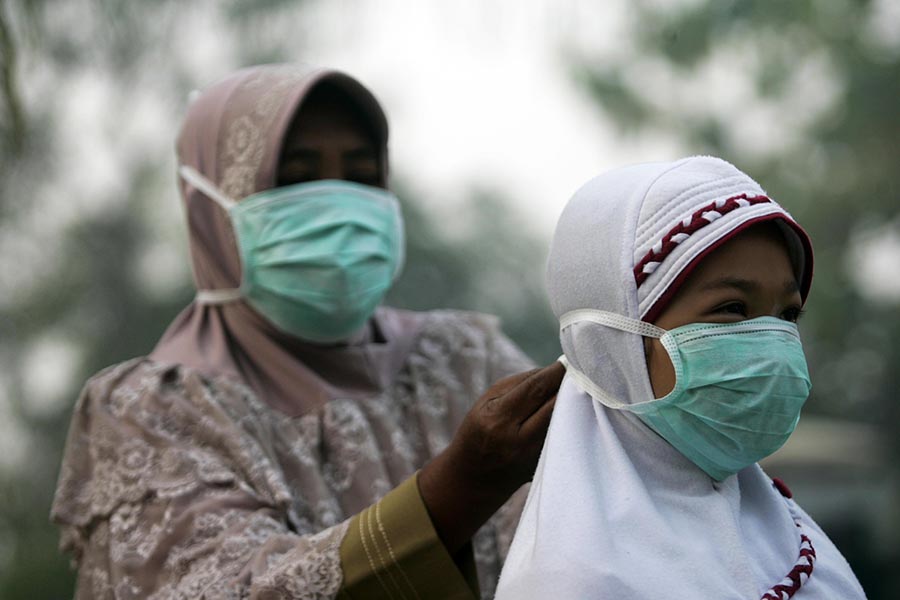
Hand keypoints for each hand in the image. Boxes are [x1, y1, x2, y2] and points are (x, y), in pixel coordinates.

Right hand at [418, 361, 564, 553]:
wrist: (474, 477)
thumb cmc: (479, 429)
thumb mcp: (488, 402)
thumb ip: (520, 383)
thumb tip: (554, 371)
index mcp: (499, 419)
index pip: (535, 390)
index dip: (555, 373)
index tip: (570, 360)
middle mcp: (518, 440)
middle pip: (554, 405)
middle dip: (569, 385)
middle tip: (583, 371)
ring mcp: (533, 457)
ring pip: (563, 422)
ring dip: (573, 404)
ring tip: (580, 389)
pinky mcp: (544, 466)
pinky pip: (562, 436)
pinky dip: (569, 421)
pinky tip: (573, 411)